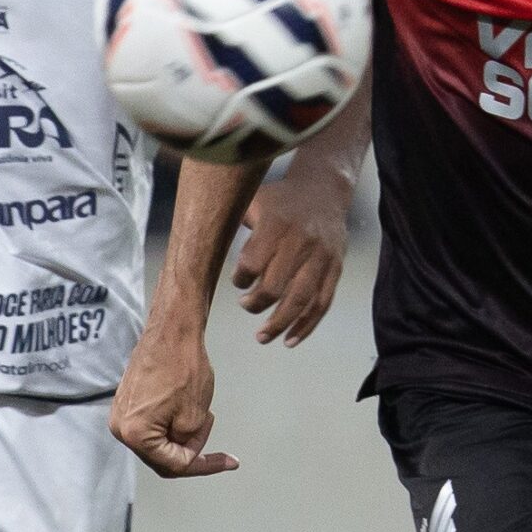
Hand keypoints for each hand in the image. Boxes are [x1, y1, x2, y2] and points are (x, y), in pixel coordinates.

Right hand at [111, 327, 236, 478]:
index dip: (204, 464)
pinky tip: (189, 408)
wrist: (172, 330)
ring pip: (158, 441)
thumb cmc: (183, 367)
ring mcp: (122, 413)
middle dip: (191, 450)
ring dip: (182, 436)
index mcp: (135, 434)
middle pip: (162, 457)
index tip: (227, 461)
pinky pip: (151, 424)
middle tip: (215, 440)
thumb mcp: (194, 417)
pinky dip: (172, 423)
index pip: (174, 465)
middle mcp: (121, 427)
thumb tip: (182, 448)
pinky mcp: (128, 400)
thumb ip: (187, 444)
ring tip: (204, 415)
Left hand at [232, 165, 353, 346]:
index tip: (237, 282)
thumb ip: (230, 222)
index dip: (240, 279)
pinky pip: (322, 303)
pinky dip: (306, 326)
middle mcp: (301, 241)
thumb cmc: (279, 200)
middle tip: (245, 306)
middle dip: (256, 304)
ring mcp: (321, 257)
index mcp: (276, 223)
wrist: (324, 190)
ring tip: (262, 337)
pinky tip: (289, 340)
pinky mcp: (335, 268)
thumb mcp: (254, 200)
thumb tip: (196, 246)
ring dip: (279, 324)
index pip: (253, 262)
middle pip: (276, 286)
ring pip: (301, 300)